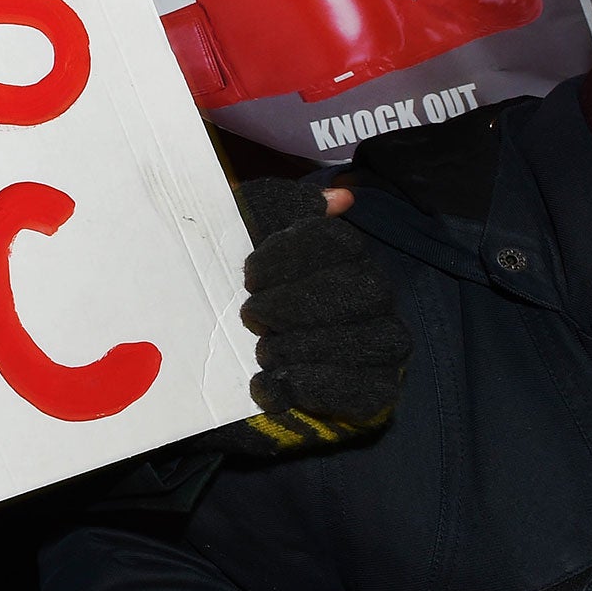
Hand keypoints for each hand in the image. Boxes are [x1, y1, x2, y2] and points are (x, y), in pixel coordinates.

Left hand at [207, 177, 410, 453]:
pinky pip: (367, 389)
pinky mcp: (375, 393)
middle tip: (253, 316)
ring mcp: (381, 346)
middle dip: (299, 303)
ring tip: (262, 352)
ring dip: (304, 346)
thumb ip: (278, 211)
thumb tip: (340, 197)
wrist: (210, 377)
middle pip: (364, 289)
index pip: (341, 241)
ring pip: (372, 340)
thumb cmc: (227, 297)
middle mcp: (374, 297)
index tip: (250, 276)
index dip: (294, 255)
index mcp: (343, 256)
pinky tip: (275, 385)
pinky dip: (315, 386)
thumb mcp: (236, 242)